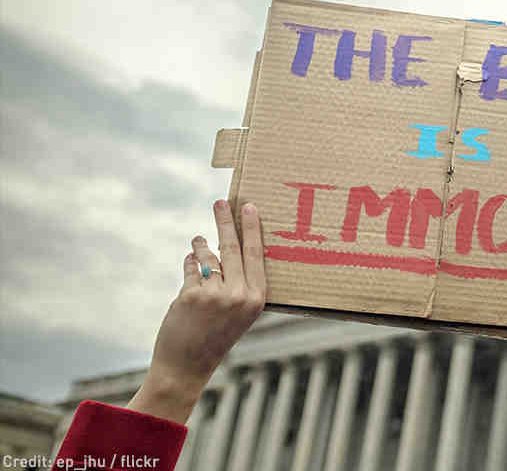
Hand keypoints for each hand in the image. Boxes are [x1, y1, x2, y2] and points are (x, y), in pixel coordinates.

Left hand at [126, 200, 265, 423]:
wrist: (187, 366)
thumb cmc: (215, 336)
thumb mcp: (239, 312)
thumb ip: (238, 283)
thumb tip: (224, 246)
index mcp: (257, 298)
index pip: (256, 254)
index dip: (252, 228)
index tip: (250, 207)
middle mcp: (239, 295)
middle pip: (232, 247)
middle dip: (225, 221)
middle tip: (220, 202)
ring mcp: (215, 295)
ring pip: (208, 256)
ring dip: (201, 245)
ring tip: (198, 240)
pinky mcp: (191, 295)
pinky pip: (191, 267)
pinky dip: (190, 262)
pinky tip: (191, 261)